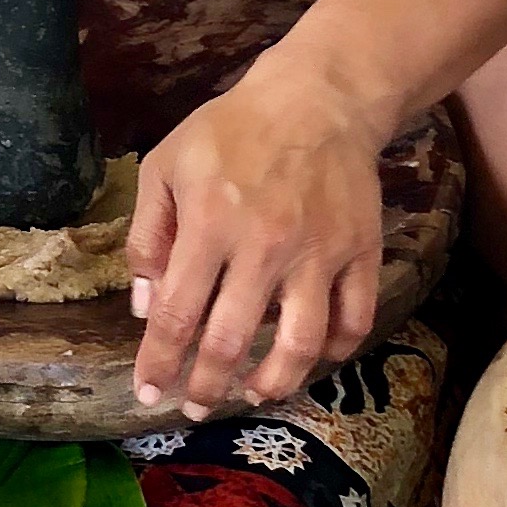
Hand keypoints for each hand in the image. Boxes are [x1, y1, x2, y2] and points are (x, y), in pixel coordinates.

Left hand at [126, 42, 389, 420]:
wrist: (317, 99)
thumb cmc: (231, 132)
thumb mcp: (166, 166)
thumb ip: (148, 237)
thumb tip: (146, 308)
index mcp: (209, 224)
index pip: (176, 315)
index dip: (159, 363)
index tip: (147, 393)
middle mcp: (263, 246)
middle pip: (231, 342)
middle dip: (206, 387)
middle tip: (195, 407)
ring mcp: (318, 253)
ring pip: (299, 344)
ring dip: (273, 384)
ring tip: (254, 396)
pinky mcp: (361, 252)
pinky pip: (354, 319)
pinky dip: (336, 350)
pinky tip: (313, 357)